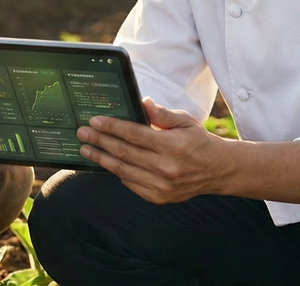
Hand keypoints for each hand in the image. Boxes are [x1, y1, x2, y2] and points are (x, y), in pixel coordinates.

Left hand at [77, 97, 225, 203]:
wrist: (217, 171)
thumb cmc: (198, 141)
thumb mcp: (185, 121)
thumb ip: (162, 114)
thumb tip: (143, 102)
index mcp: (172, 146)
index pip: (135, 135)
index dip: (112, 127)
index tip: (95, 121)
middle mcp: (166, 168)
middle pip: (124, 153)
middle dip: (100, 141)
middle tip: (82, 133)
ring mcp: (161, 186)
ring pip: (123, 171)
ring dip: (101, 158)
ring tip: (86, 148)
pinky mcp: (158, 197)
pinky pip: (130, 183)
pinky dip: (116, 172)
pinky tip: (105, 162)